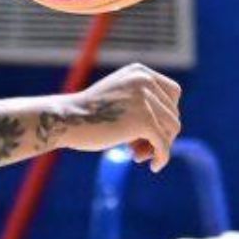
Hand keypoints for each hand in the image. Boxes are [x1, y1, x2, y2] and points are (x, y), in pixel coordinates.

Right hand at [46, 63, 181, 171]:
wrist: (65, 119)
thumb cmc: (86, 114)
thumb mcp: (118, 98)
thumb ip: (142, 104)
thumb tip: (172, 127)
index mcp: (139, 72)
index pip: (172, 94)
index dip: (166, 114)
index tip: (152, 130)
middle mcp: (145, 80)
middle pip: (173, 113)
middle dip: (161, 133)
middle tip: (140, 148)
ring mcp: (145, 99)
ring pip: (171, 129)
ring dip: (159, 146)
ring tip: (139, 154)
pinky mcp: (144, 120)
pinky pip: (164, 144)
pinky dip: (162, 157)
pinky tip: (154, 167)